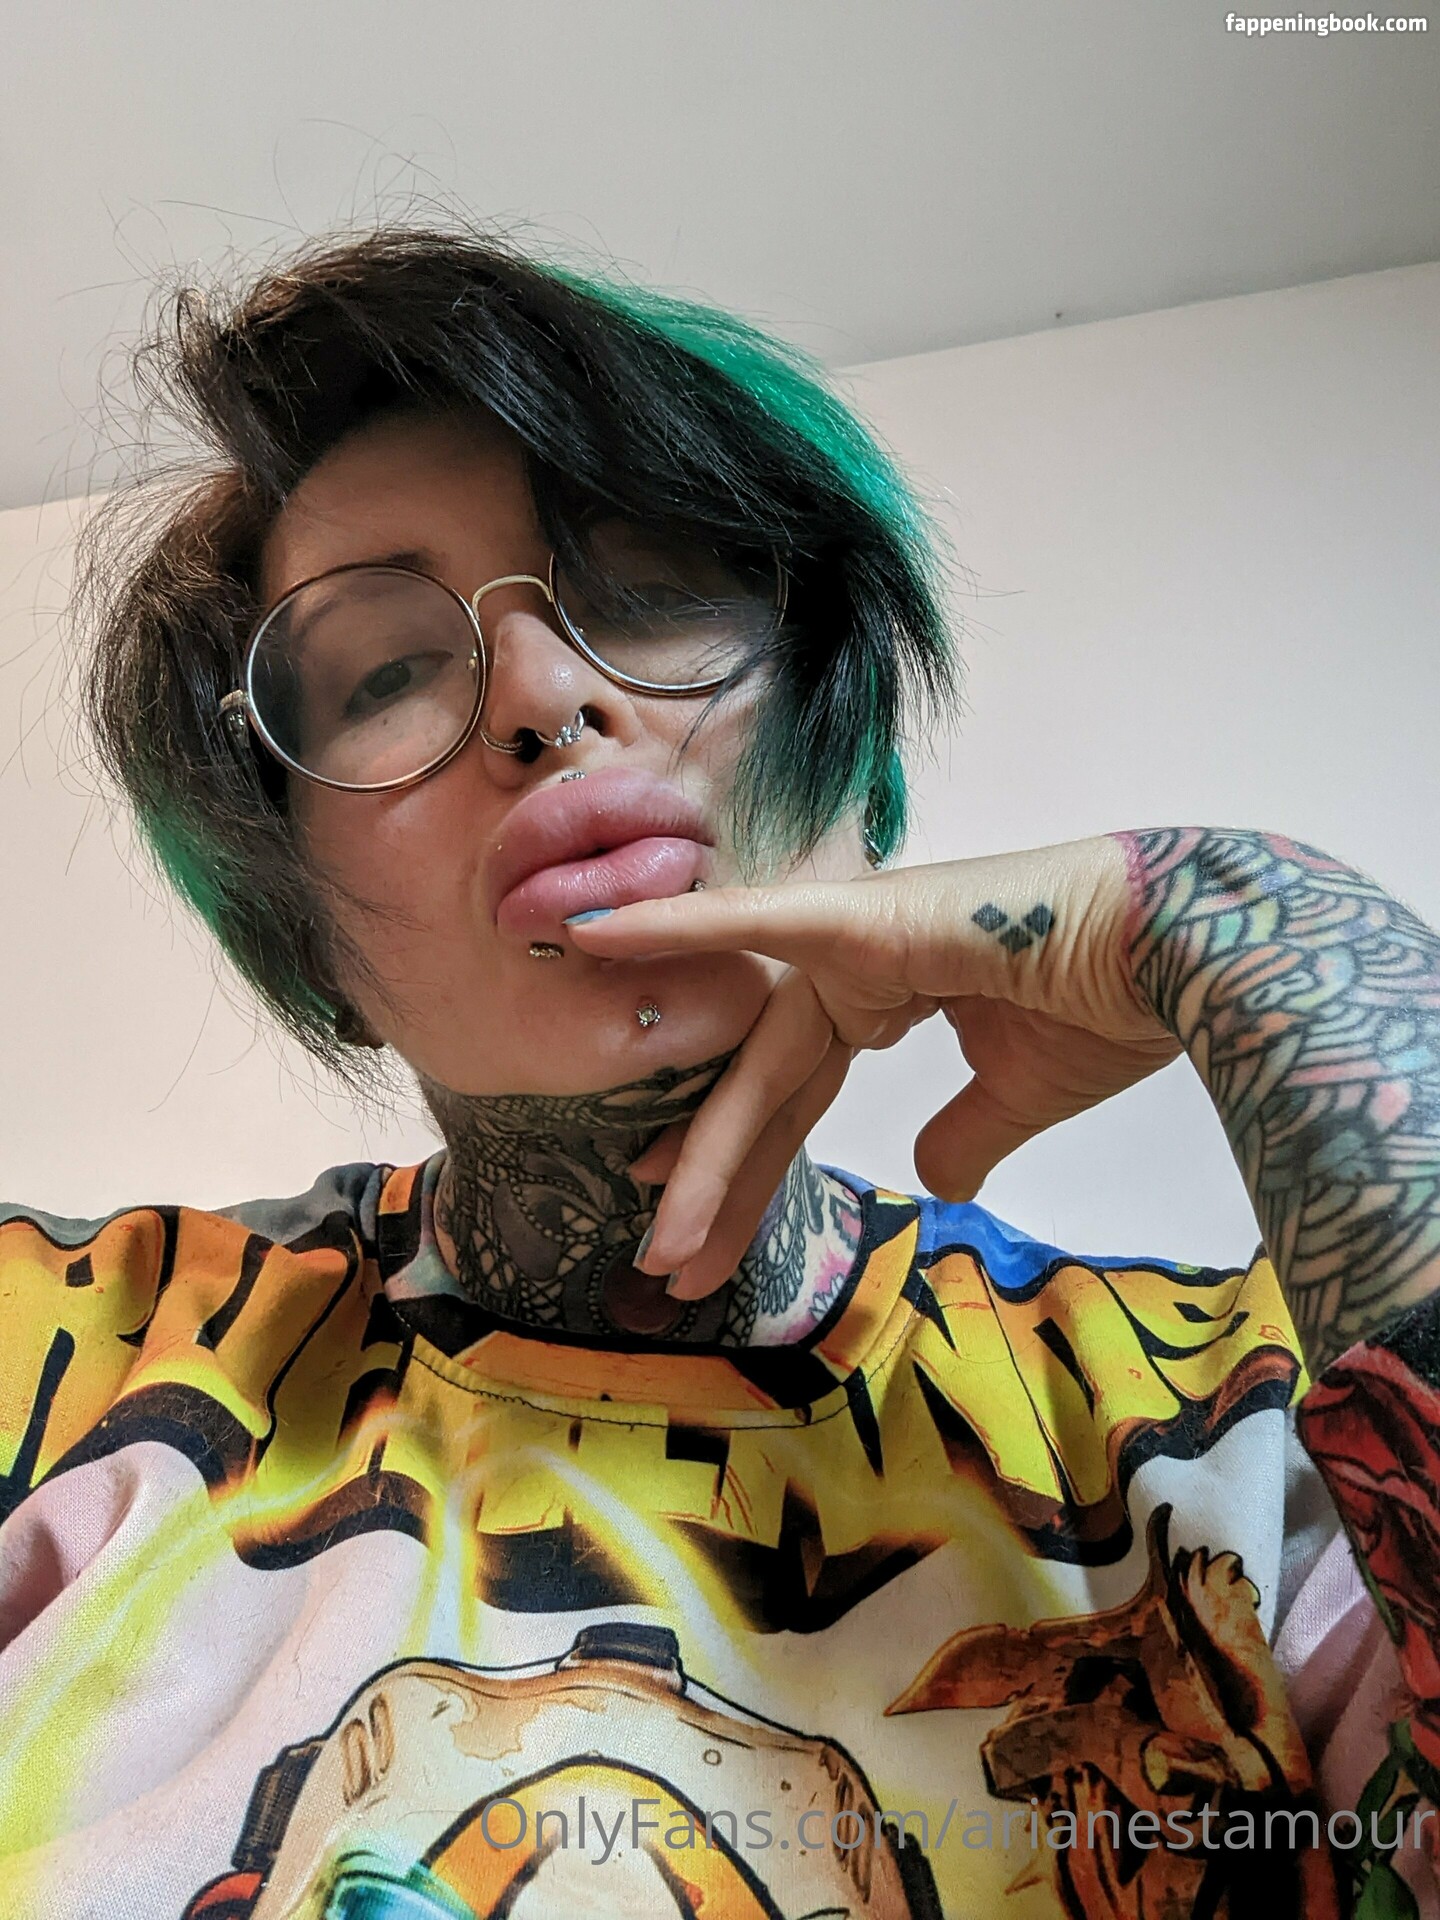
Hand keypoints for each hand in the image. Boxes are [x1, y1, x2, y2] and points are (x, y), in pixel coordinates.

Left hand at [567, 835, 1182, 1297]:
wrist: (1177, 952)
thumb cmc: (1109, 1007)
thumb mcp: (1020, 1095)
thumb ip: (964, 1134)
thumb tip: (934, 1181)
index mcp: (886, 999)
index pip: (795, 1097)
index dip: (745, 1162)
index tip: (694, 1230)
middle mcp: (855, 968)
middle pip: (766, 1091)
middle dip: (716, 1180)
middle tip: (661, 1260)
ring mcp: (852, 938)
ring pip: (761, 1059)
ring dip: (708, 1144)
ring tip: (650, 1230)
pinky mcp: (862, 918)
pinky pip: (753, 923)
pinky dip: (673, 924)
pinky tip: (595, 930)